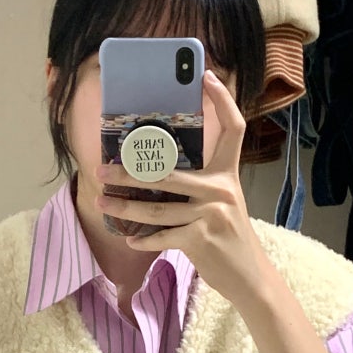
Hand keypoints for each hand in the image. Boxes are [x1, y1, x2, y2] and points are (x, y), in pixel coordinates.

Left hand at [95, 69, 268, 307]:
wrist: (249, 276)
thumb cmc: (229, 239)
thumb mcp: (223, 205)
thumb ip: (200, 188)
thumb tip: (158, 176)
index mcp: (228, 174)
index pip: (233, 129)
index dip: (223, 101)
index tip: (206, 76)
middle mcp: (221, 189)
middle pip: (167, 173)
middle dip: (129, 172)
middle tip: (103, 169)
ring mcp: (210, 214)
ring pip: (156, 209)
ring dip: (125, 208)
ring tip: (103, 203)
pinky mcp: (200, 239)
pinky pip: (162, 236)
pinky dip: (144, 240)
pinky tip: (131, 239)